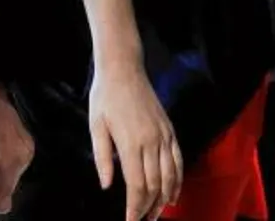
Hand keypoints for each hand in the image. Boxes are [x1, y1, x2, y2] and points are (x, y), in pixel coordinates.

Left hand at [89, 63, 180, 220]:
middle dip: (150, 207)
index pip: (137, 184)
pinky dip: (178, 180)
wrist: (124, 69)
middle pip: (155, 184)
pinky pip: (178, 161)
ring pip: (170, 176)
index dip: (135, 206)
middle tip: (143, 220)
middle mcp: (152, 142)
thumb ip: (102, 157)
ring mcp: (164, 136)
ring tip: (158, 213)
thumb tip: (106, 185)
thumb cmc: (105, 96)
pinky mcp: (170, 131)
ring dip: (165, 198)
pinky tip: (173, 193)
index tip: (131, 220)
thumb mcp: (96, 125)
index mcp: (131, 143)